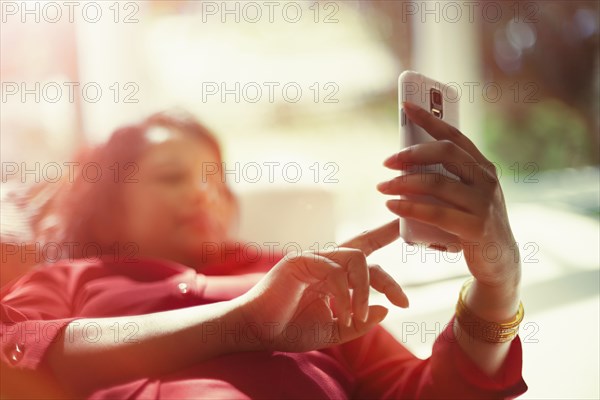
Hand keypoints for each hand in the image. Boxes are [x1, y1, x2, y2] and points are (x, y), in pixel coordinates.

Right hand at [238, 220, 407, 352]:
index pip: (366, 266)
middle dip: (385, 240)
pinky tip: (342, 313)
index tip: (404, 297)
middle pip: (363, 246)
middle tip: (403, 264)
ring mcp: (314, 259)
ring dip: (364, 289)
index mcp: (334, 277)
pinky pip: (335, 271)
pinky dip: (344, 295)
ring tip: (357, 315)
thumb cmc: (291, 329)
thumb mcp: (334, 331)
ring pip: (356, 259)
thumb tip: (386, 308)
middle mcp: (326, 264)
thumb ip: (360, 322)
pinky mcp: (301, 260)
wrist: (259, 332)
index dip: (387, 278)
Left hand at [377, 102, 520, 288]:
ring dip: (404, 183)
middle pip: (446, 153)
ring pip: (438, 183)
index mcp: (483, 167)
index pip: (455, 136)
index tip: (405, 107)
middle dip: (412, 153)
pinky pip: (436, 213)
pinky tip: (393, 205)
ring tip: (382, 187)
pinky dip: (410, 207)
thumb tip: (406, 163)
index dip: (430, 119)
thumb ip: (448, 179)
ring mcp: (483, 203)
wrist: (500, 262)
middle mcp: (487, 180)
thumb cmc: (473, 223)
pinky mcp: (476, 228)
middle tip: (387, 162)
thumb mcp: (467, 195)